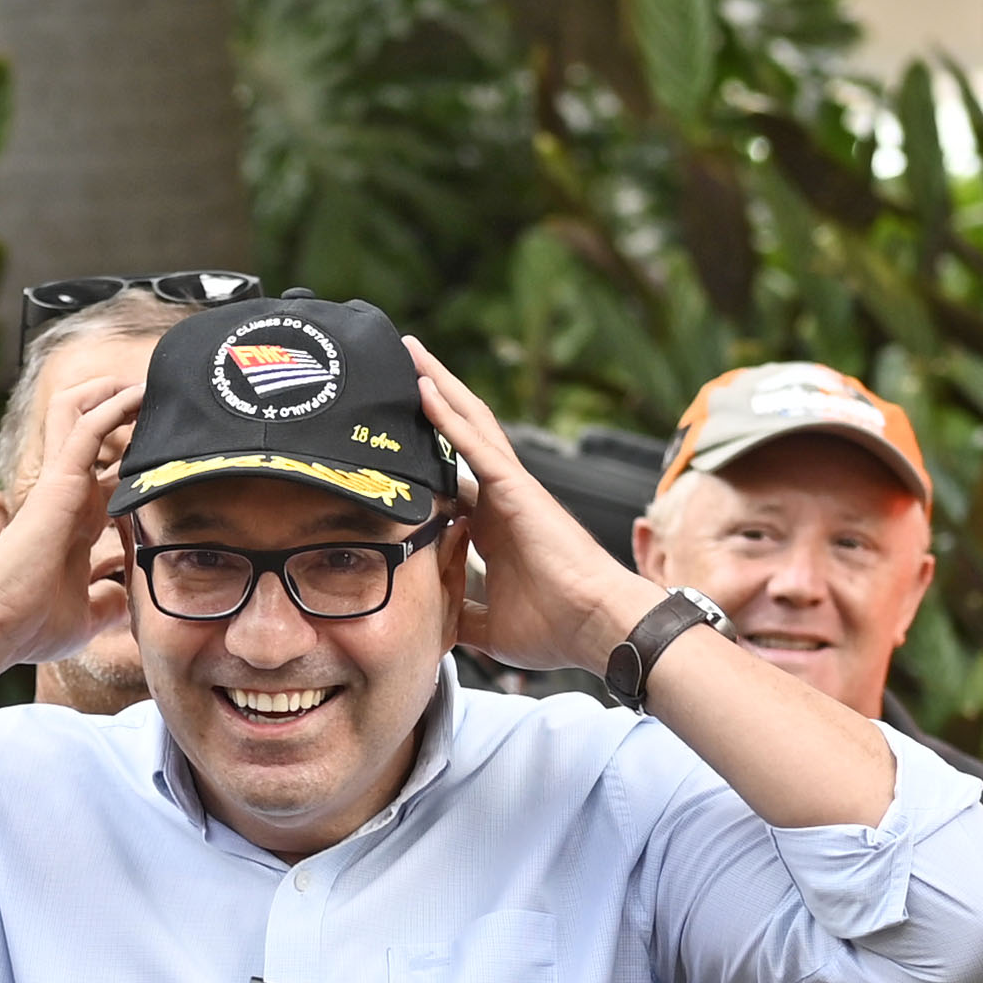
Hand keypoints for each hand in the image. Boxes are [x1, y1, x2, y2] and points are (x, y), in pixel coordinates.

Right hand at [0, 370, 142, 671]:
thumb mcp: (86, 618)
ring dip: (112, 393)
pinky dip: (114, 406)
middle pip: (88, 432)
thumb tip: (126, 598)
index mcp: (74, 523)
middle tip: (154, 396)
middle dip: (118, 408)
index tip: (169, 451)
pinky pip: (88, 428)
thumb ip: (108, 602)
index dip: (136, 460)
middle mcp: (67, 496)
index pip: (109, 477)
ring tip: (145, 380)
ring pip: (79, 414)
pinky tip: (139, 393)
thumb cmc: (29, 626)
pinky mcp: (58, 480)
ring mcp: (60, 484)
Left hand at [401, 337, 648, 675]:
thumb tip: (433, 625)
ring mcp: (510, 489)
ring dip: (439, 387)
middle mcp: (501, 499)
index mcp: (494, 528)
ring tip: (410, 353)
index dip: (422, 462)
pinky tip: (425, 388)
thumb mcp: (489, 625)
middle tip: (400, 368)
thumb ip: (461, 615)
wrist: (597, 628)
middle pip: (460, 438)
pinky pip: (475, 444)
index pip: (450, 483)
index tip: (386, 447)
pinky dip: (448, 417)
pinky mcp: (516, 488)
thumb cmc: (557, 628)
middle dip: (433, 402)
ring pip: (468, 424)